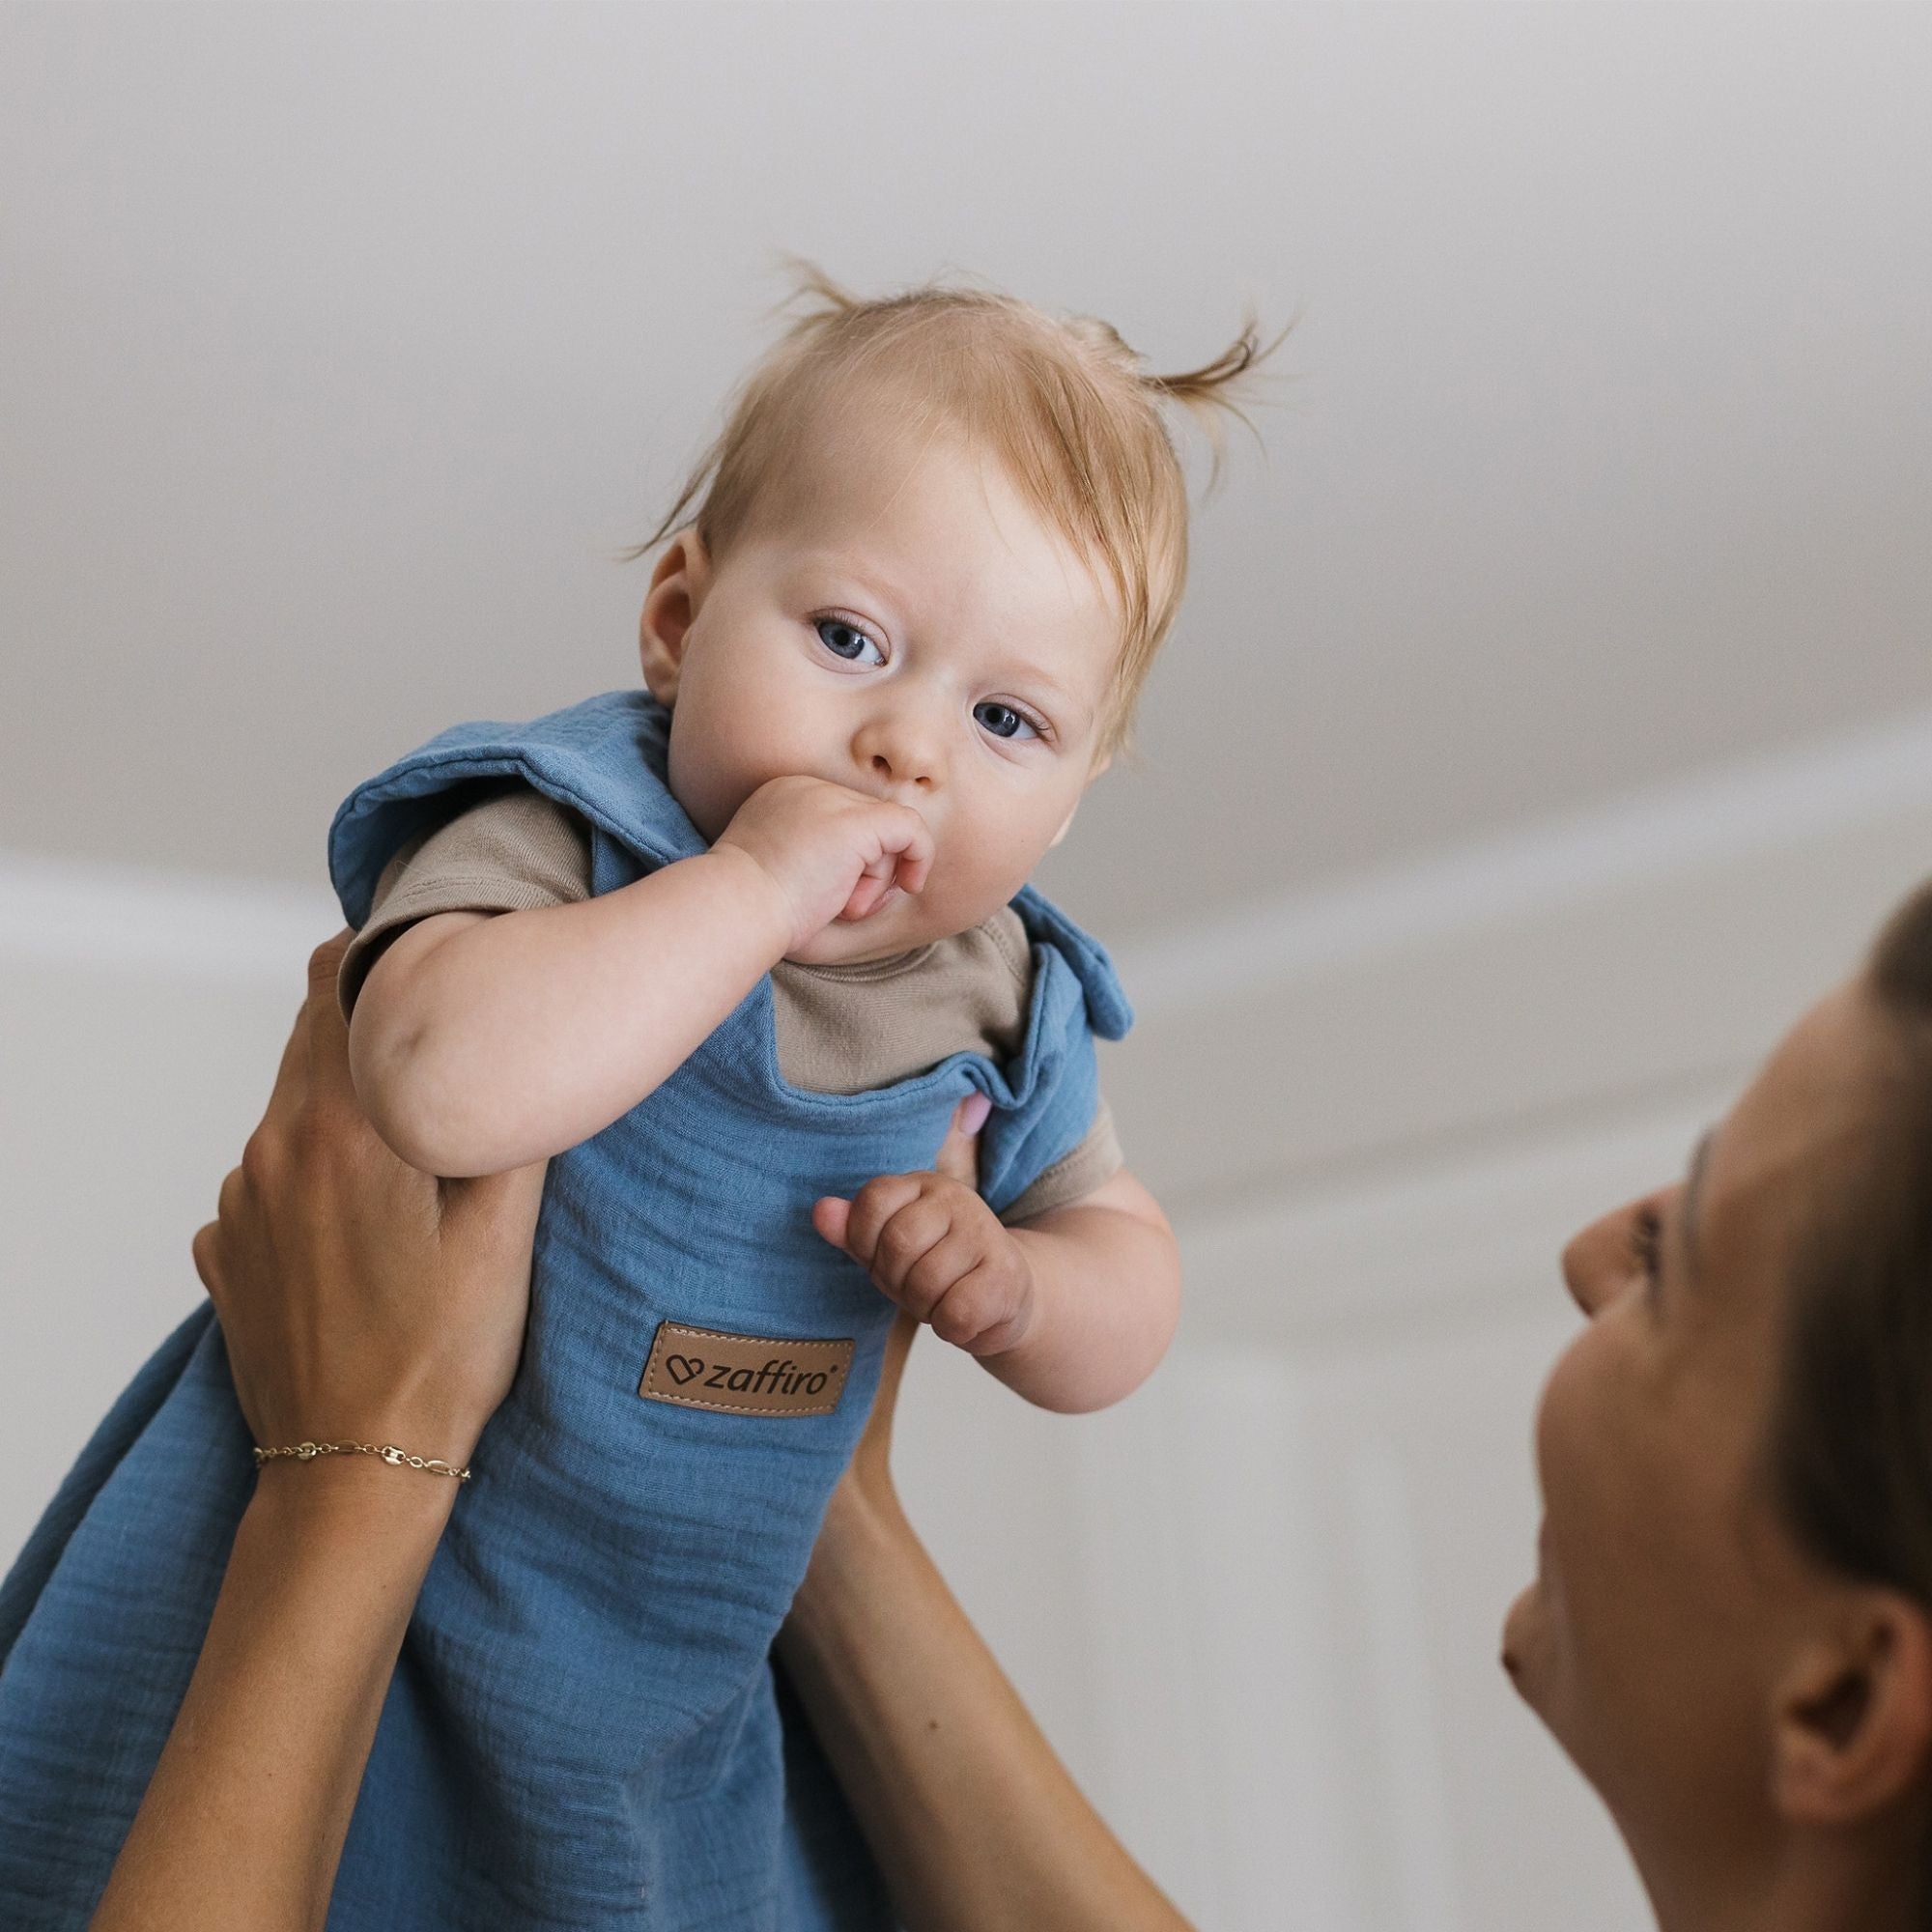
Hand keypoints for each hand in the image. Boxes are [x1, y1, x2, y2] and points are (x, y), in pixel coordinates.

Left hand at [192, 930, 548, 1466]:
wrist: (353, 1471)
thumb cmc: (441, 1356)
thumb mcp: (506, 1232)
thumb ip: (505, 1123)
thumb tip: (515, 1046)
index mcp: (341, 1133)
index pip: (338, 985)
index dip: (385, 954)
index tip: (436, 956)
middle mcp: (271, 1153)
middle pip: (312, 1039)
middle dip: (375, 1028)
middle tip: (448, 1046)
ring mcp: (239, 1204)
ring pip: (293, 1110)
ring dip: (349, 1106)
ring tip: (419, 1147)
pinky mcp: (226, 1251)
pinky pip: (273, 1176)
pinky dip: (318, 1171)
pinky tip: (370, 1219)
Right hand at [714, 773, 934, 953]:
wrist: (736, 908)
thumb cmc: (750, 909)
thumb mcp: (775, 872)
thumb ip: (811, 857)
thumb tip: (858, 871)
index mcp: (782, 797)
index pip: (838, 820)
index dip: (850, 863)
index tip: (837, 898)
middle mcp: (806, 788)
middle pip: (864, 826)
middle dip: (866, 873)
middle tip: (844, 907)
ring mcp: (831, 801)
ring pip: (884, 833)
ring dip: (874, 881)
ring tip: (842, 905)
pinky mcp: (856, 823)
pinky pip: (912, 830)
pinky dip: (919, 858)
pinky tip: (910, 884)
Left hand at [811, 1091, 1034, 1356]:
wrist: (1008, 1298)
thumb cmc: (940, 1271)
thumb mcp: (889, 1249)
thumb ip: (853, 1231)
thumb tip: (821, 1211)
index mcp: (923, 1185)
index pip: (871, 1203)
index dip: (867, 1245)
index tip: (888, 1260)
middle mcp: (957, 1199)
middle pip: (898, 1244)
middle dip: (898, 1281)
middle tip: (919, 1287)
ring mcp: (986, 1234)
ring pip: (926, 1283)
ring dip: (926, 1308)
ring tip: (944, 1299)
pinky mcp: (1006, 1275)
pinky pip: (955, 1313)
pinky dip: (950, 1328)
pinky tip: (965, 1315)